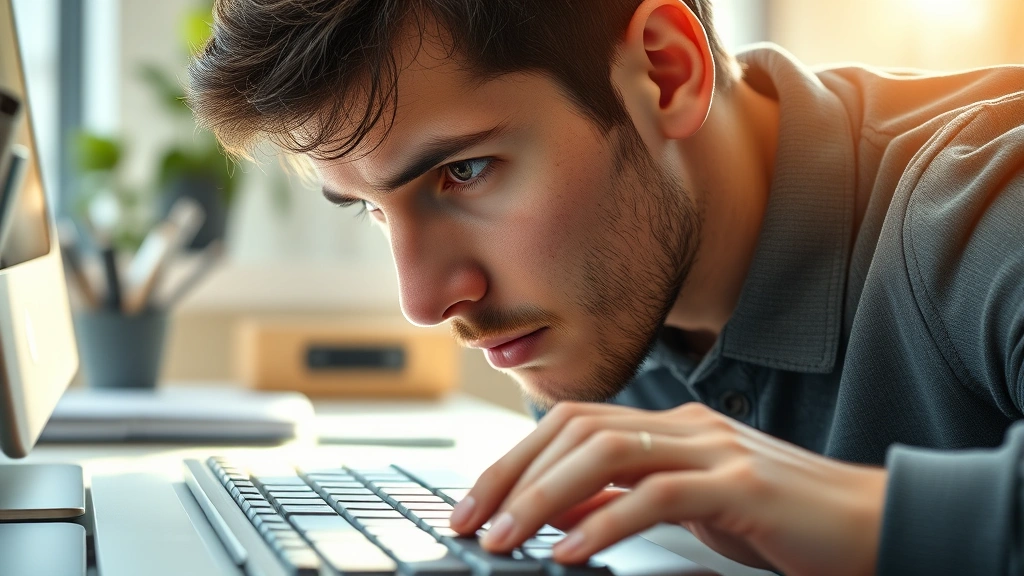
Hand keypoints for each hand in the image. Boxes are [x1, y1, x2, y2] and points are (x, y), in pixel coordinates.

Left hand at [448, 402, 887, 575]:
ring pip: (607, 452)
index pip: (571, 424)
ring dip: (544, 497)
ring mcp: (716, 449)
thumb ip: (625, 500)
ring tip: (505, 539)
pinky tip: (571, 554)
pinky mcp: (744, 485)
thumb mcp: (689, 508)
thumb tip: (556, 514)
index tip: (474, 503)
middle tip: (471, 523)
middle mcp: (686, 425)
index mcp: (670, 426)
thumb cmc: (782, 522)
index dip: (514, 460)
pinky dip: (605, 524)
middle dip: (513, 475)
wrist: (874, 524)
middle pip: (575, 430)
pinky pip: (659, 495)